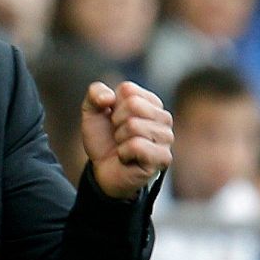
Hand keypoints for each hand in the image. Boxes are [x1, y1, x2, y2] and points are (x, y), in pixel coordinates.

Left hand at [81, 81, 171, 200]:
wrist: (102, 169)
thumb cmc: (103, 140)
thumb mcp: (92, 112)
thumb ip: (95, 93)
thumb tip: (109, 97)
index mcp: (150, 102)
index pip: (128, 90)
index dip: (112, 106)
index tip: (114, 120)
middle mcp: (163, 118)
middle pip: (134, 105)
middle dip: (116, 122)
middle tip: (118, 135)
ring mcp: (166, 138)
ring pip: (134, 125)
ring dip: (120, 139)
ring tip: (123, 147)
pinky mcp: (163, 157)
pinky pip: (137, 146)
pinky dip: (123, 153)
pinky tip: (127, 158)